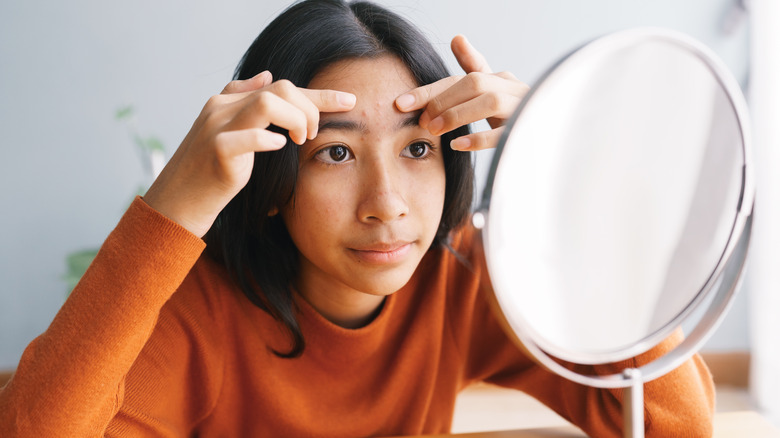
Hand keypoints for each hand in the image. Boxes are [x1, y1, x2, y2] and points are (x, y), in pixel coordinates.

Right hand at [143, 72, 356, 236]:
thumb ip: (245, 104)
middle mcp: (221, 108)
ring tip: (300, 140)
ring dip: (297, 120)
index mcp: (227, 101)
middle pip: (281, 89)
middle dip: (310, 108)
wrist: (176, 202)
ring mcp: (217, 128)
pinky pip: (249, 136)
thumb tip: (266, 76)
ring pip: (269, 103)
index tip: (349, 102)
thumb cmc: (208, 172)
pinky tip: (281, 147)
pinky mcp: (217, 151)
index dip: (318, 94)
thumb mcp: (226, 132)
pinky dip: (270, 139)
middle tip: (313, 135)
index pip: (281, 86)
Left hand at [395, 35, 528, 150]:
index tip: (401, 103)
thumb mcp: (493, 93)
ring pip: (489, 101)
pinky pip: (504, 132)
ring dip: (457, 115)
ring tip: (436, 130)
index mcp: (501, 79)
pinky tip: (458, 144)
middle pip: (474, 83)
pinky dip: (479, 139)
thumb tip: (457, 37)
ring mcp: (523, 107)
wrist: (554, 135)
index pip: (461, 77)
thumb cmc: (517, 114)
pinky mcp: (529, 129)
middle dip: (443, 101)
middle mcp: (512, 87)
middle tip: (422, 121)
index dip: (431, 90)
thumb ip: (474, 69)